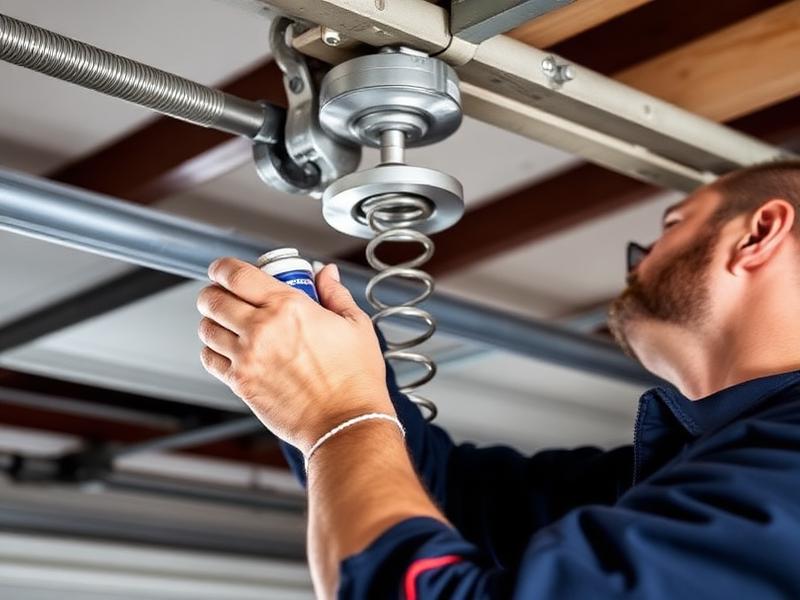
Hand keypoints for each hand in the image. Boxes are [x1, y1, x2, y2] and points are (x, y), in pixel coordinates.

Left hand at [196, 257, 393, 453]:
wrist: (346, 422)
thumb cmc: (355, 378)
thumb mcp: (356, 325)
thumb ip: (335, 294)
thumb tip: (326, 274)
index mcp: (289, 306)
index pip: (236, 275)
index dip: (223, 268)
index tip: (224, 270)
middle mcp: (262, 329)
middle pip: (213, 299)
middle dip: (214, 293)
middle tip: (224, 296)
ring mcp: (247, 357)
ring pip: (206, 328)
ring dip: (212, 321)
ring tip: (226, 323)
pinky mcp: (241, 383)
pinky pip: (209, 358)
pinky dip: (213, 350)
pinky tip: (229, 350)